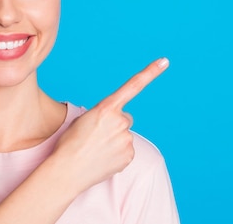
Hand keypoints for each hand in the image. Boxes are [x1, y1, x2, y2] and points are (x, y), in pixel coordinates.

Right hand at [50, 57, 169, 192]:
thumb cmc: (70, 143)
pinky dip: (116, 154)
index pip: (133, 86)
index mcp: (106, 108)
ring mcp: (126, 139)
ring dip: (114, 140)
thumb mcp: (83, 119)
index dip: (150, 72)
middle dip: (115, 124)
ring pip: (124, 136)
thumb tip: (116, 127)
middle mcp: (120, 121)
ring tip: (96, 149)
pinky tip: (102, 158)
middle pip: (125, 118)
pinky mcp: (129, 156)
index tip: (164, 61)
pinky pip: (126, 151)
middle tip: (97, 135)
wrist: (67, 170)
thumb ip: (104, 116)